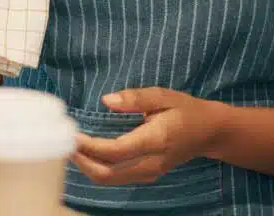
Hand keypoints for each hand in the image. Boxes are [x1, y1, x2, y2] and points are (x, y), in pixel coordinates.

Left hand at [73, 87, 227, 185]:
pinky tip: (88, 152)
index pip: (117, 151)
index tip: (72, 134)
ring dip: (88, 166)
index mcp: (157, 139)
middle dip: (83, 161)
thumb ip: (135, 97)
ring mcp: (150, 171)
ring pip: (111, 179)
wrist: (209, 132)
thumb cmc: (185, 110)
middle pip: (109, 173)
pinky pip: (117, 177)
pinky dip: (98, 168)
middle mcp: (152, 161)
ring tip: (72, 146)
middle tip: (64, 142)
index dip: (91, 146)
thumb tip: (106, 100)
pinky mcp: (147, 174)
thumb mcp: (163, 95)